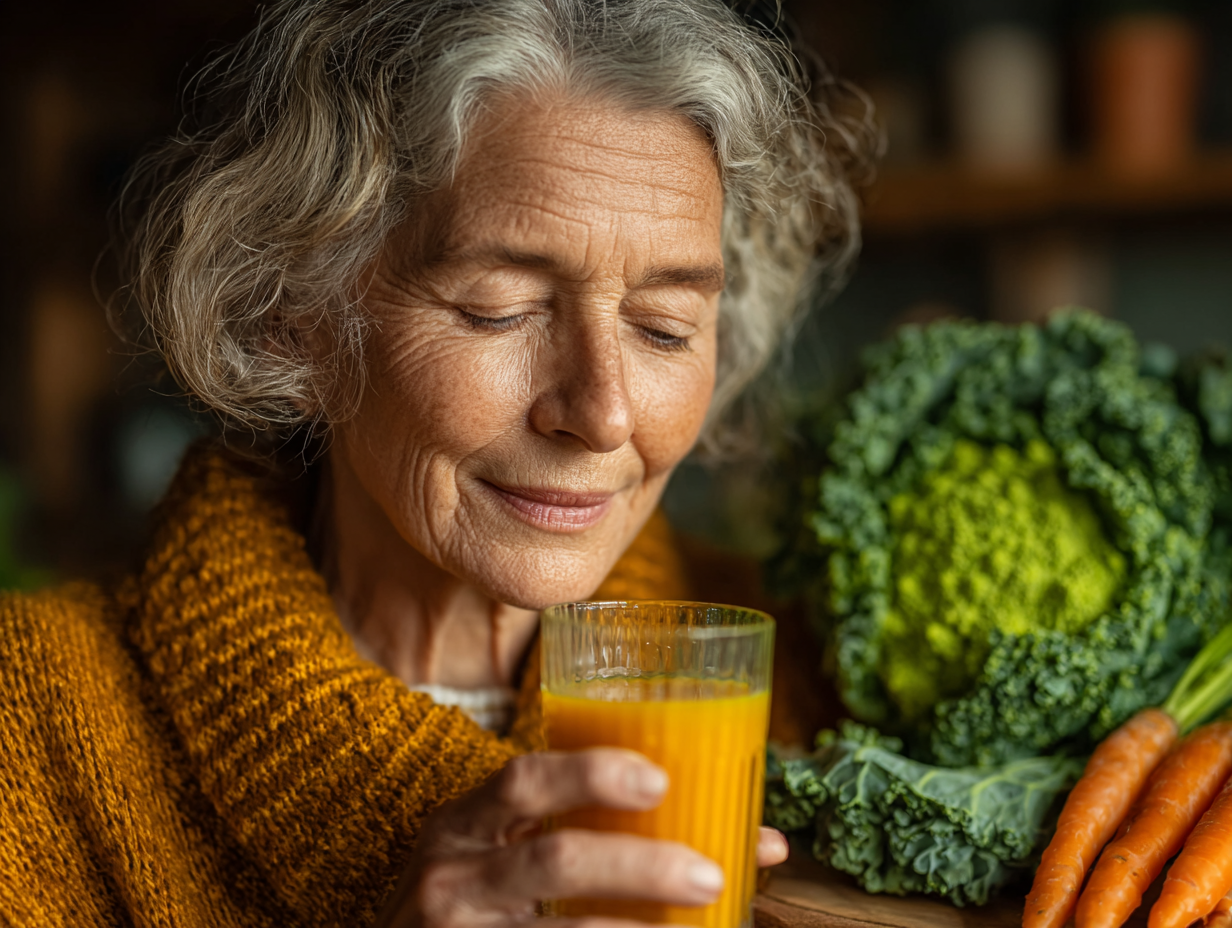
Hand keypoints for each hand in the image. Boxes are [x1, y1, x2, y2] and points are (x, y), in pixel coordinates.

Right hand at [375, 748, 787, 926]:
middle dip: (640, 867)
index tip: (659, 779)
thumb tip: (762, 844)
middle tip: (710, 875)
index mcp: (463, 822)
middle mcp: (451, 875)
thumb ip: (600, 835)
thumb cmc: (477, 901)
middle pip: (554, 860)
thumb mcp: (507, 854)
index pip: (522, 779)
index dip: (591, 774)